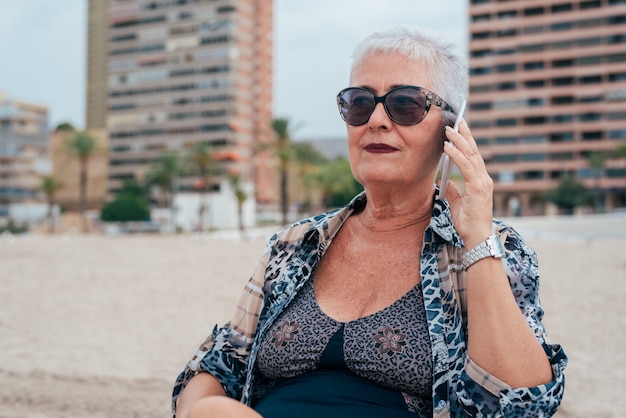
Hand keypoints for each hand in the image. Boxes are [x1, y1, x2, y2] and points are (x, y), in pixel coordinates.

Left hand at [441, 119, 493, 247]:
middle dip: (465, 135)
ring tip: (449, 129)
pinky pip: (465, 166)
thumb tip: (445, 182)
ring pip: (471, 155)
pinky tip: (447, 146)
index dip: (467, 142)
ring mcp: (482, 182)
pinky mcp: (477, 187)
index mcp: (480, 181)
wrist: (476, 237)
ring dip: (459, 140)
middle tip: (458, 120)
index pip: (474, 157)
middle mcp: (484, 179)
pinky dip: (456, 154)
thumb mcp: (457, 204)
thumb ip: (453, 191)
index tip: (460, 129)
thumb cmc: (468, 223)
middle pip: (474, 151)